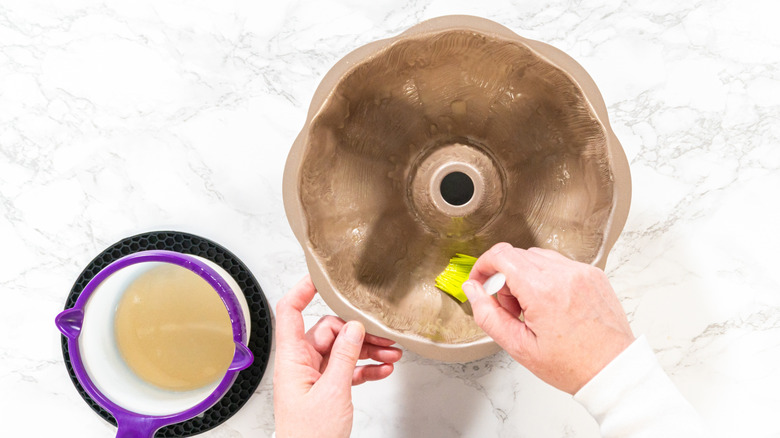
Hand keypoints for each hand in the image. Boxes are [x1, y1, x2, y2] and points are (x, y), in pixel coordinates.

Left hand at [273, 276, 402, 437]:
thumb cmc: (309, 437)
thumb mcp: (332, 392)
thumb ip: (344, 356)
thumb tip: (353, 327)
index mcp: (292, 359)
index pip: (290, 312)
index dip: (302, 290)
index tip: (322, 276)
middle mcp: (301, 363)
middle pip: (328, 330)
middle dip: (357, 332)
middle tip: (383, 336)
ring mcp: (314, 376)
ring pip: (342, 350)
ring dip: (367, 350)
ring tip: (392, 354)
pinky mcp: (327, 389)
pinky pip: (347, 369)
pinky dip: (365, 368)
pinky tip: (383, 369)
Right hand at [462, 243, 633, 393]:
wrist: (613, 370)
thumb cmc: (572, 365)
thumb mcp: (519, 346)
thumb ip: (488, 314)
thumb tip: (473, 289)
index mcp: (542, 291)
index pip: (501, 256)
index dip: (483, 266)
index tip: (480, 280)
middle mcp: (563, 274)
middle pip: (517, 256)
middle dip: (505, 278)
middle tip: (512, 309)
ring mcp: (581, 272)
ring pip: (538, 257)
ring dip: (526, 276)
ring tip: (534, 309)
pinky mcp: (593, 274)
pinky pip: (560, 264)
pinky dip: (548, 278)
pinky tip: (553, 305)